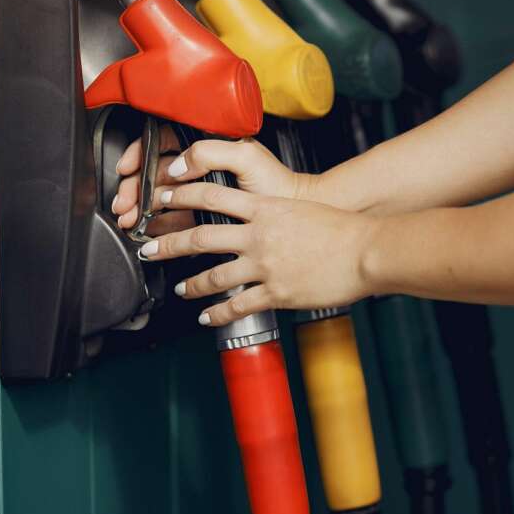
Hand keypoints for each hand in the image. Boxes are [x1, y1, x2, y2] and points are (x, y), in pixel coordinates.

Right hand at [110, 129, 314, 235]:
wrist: (295, 213)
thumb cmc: (278, 182)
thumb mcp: (246, 156)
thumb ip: (211, 151)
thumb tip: (178, 164)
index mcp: (208, 144)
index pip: (163, 142)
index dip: (141, 154)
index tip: (128, 168)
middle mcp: (201, 165)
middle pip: (155, 171)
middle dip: (134, 187)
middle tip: (125, 204)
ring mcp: (201, 190)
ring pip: (160, 196)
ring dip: (141, 208)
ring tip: (131, 221)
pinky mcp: (205, 215)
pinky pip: (174, 218)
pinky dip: (158, 225)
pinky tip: (148, 231)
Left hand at [140, 182, 376, 325]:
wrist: (365, 250)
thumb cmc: (341, 228)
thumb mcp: (301, 208)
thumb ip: (274, 213)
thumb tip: (258, 217)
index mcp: (265, 209)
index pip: (211, 196)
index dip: (182, 196)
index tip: (164, 198)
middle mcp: (259, 236)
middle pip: (200, 237)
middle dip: (168, 244)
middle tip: (148, 248)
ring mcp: (265, 266)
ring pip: (214, 276)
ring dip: (193, 285)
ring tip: (181, 289)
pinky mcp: (277, 292)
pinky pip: (239, 305)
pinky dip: (218, 313)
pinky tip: (207, 317)